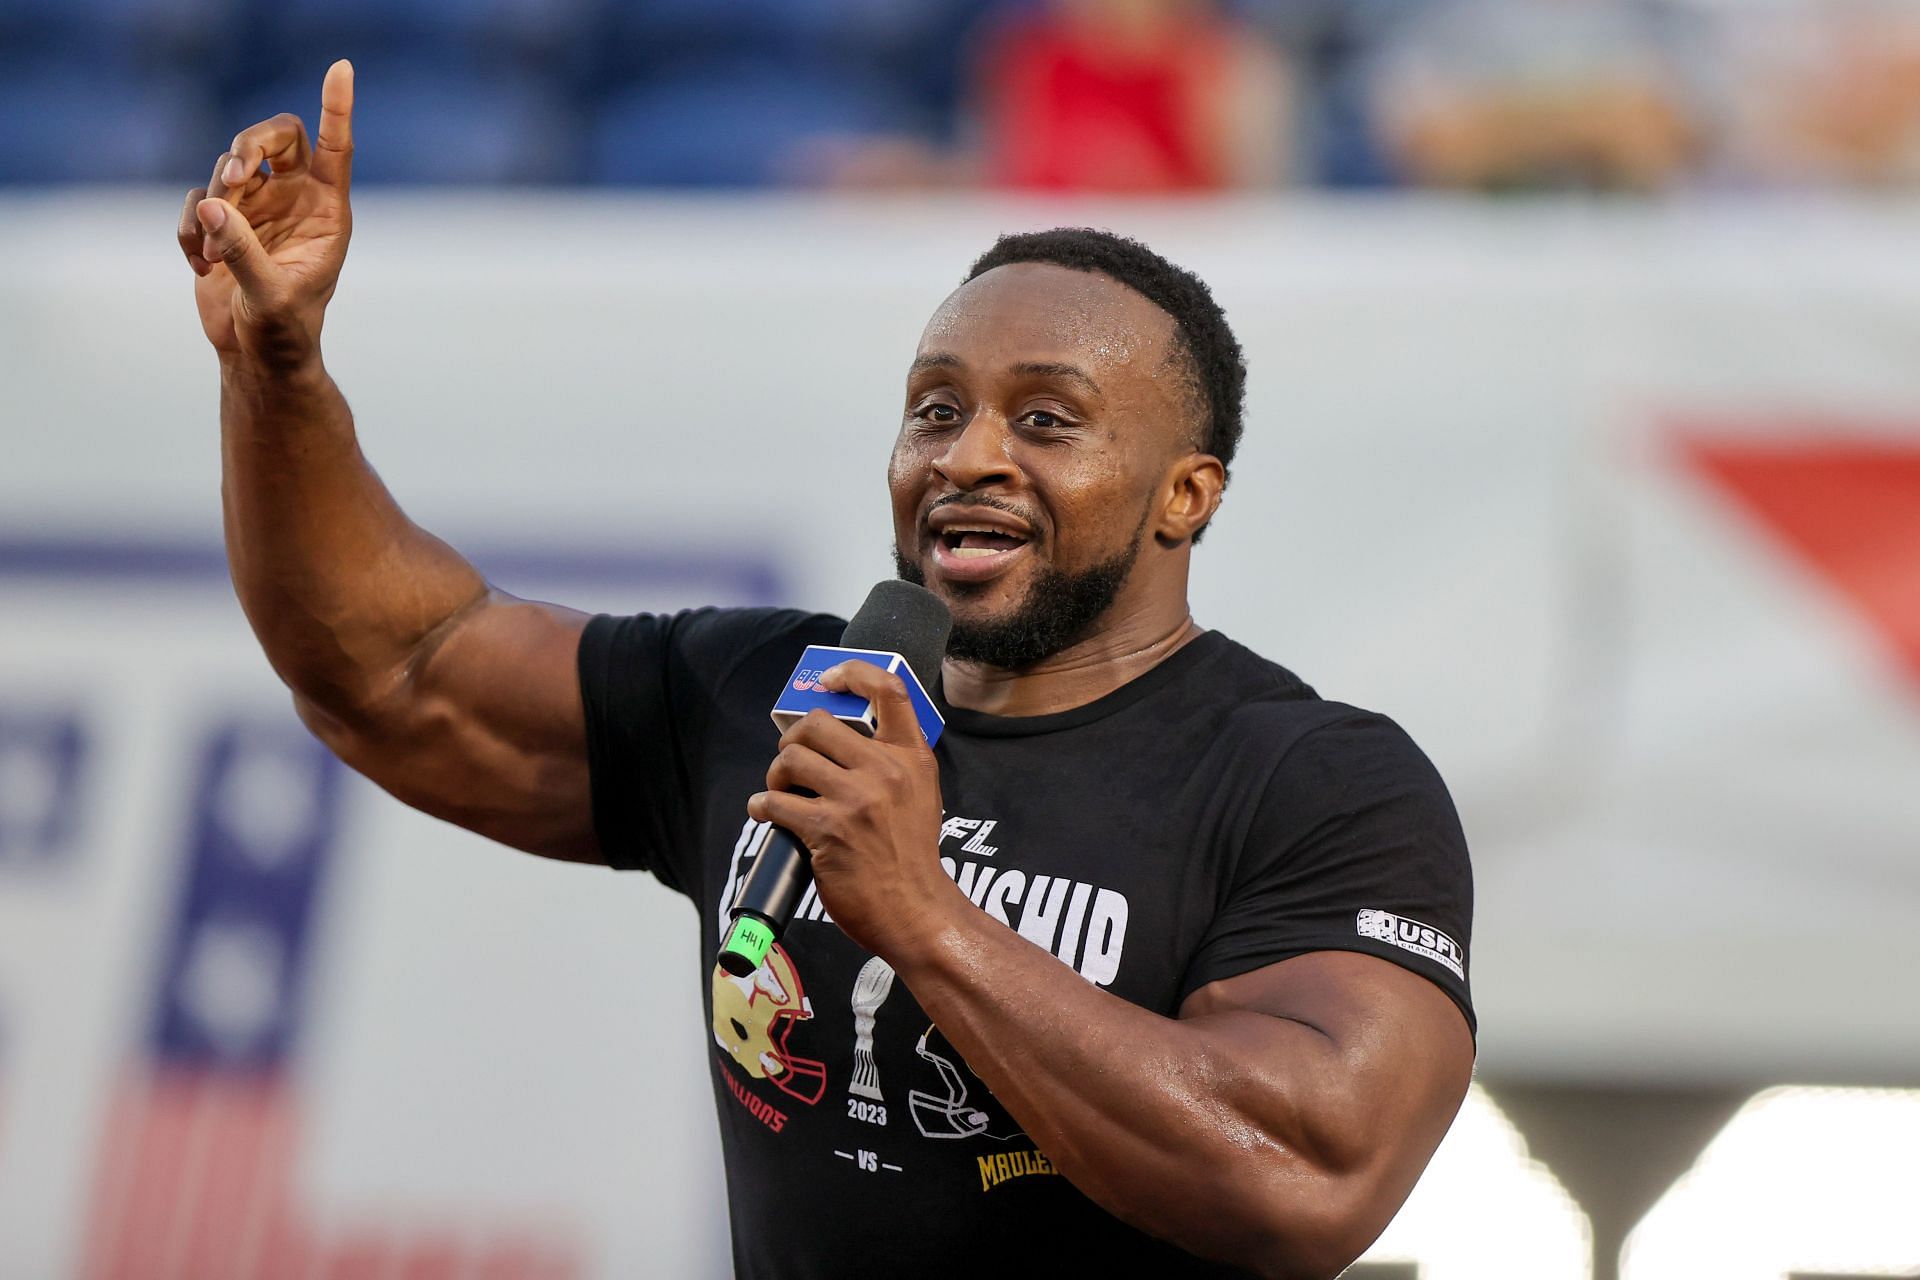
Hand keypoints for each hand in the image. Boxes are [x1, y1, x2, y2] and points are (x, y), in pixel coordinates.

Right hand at [176, 60, 354, 369]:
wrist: (257, 357)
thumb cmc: (284, 332)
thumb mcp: (270, 297)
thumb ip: (242, 252)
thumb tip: (213, 206)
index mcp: (327, 213)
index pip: (335, 147)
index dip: (336, 107)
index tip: (340, 68)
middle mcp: (295, 201)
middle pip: (273, 138)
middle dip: (245, 147)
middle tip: (231, 178)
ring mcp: (259, 208)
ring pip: (229, 166)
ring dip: (213, 199)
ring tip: (209, 250)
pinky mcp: (225, 222)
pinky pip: (199, 200)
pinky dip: (191, 229)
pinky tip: (199, 266)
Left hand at [747, 662, 965, 959]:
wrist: (917, 910)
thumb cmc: (911, 857)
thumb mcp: (920, 795)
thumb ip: (891, 764)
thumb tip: (841, 741)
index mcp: (912, 758)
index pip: (888, 690)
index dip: (853, 674)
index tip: (828, 681)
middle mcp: (886, 771)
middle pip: (817, 724)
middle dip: (793, 742)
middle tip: (792, 765)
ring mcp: (856, 800)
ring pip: (791, 759)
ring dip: (775, 776)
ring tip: (781, 793)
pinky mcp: (827, 830)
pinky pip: (775, 803)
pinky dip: (763, 807)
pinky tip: (768, 814)